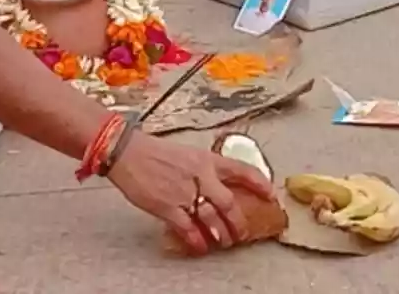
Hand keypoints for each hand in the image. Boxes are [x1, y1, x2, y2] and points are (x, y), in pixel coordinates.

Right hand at [106, 133, 275, 254]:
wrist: (128, 152)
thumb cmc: (154, 152)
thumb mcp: (186, 154)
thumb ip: (202, 170)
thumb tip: (214, 187)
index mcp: (206, 159)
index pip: (241, 170)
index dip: (259, 183)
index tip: (270, 194)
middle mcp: (200, 176)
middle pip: (229, 203)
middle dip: (239, 222)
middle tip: (242, 233)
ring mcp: (185, 192)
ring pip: (212, 218)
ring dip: (221, 233)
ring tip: (224, 242)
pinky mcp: (168, 207)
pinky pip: (188, 228)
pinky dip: (197, 240)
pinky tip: (200, 246)